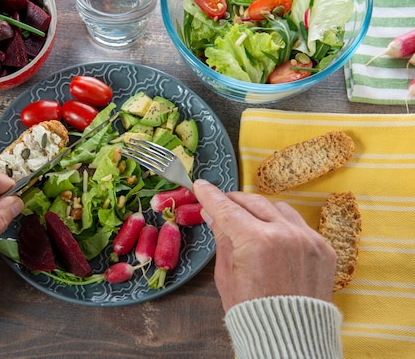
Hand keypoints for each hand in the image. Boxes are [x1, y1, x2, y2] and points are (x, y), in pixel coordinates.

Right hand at [192, 179, 335, 311]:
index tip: (201, 186)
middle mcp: (285, 234)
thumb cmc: (253, 313)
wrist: (290, 339)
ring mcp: (308, 240)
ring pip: (279, 208)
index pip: (227, 209)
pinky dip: (283, 225)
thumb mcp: (227, 275)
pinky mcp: (324, 248)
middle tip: (221, 203)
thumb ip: (223, 239)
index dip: (211, 196)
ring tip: (247, 219)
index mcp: (257, 242)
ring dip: (260, 210)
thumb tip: (213, 215)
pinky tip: (272, 235)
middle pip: (253, 202)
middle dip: (234, 200)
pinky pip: (299, 225)